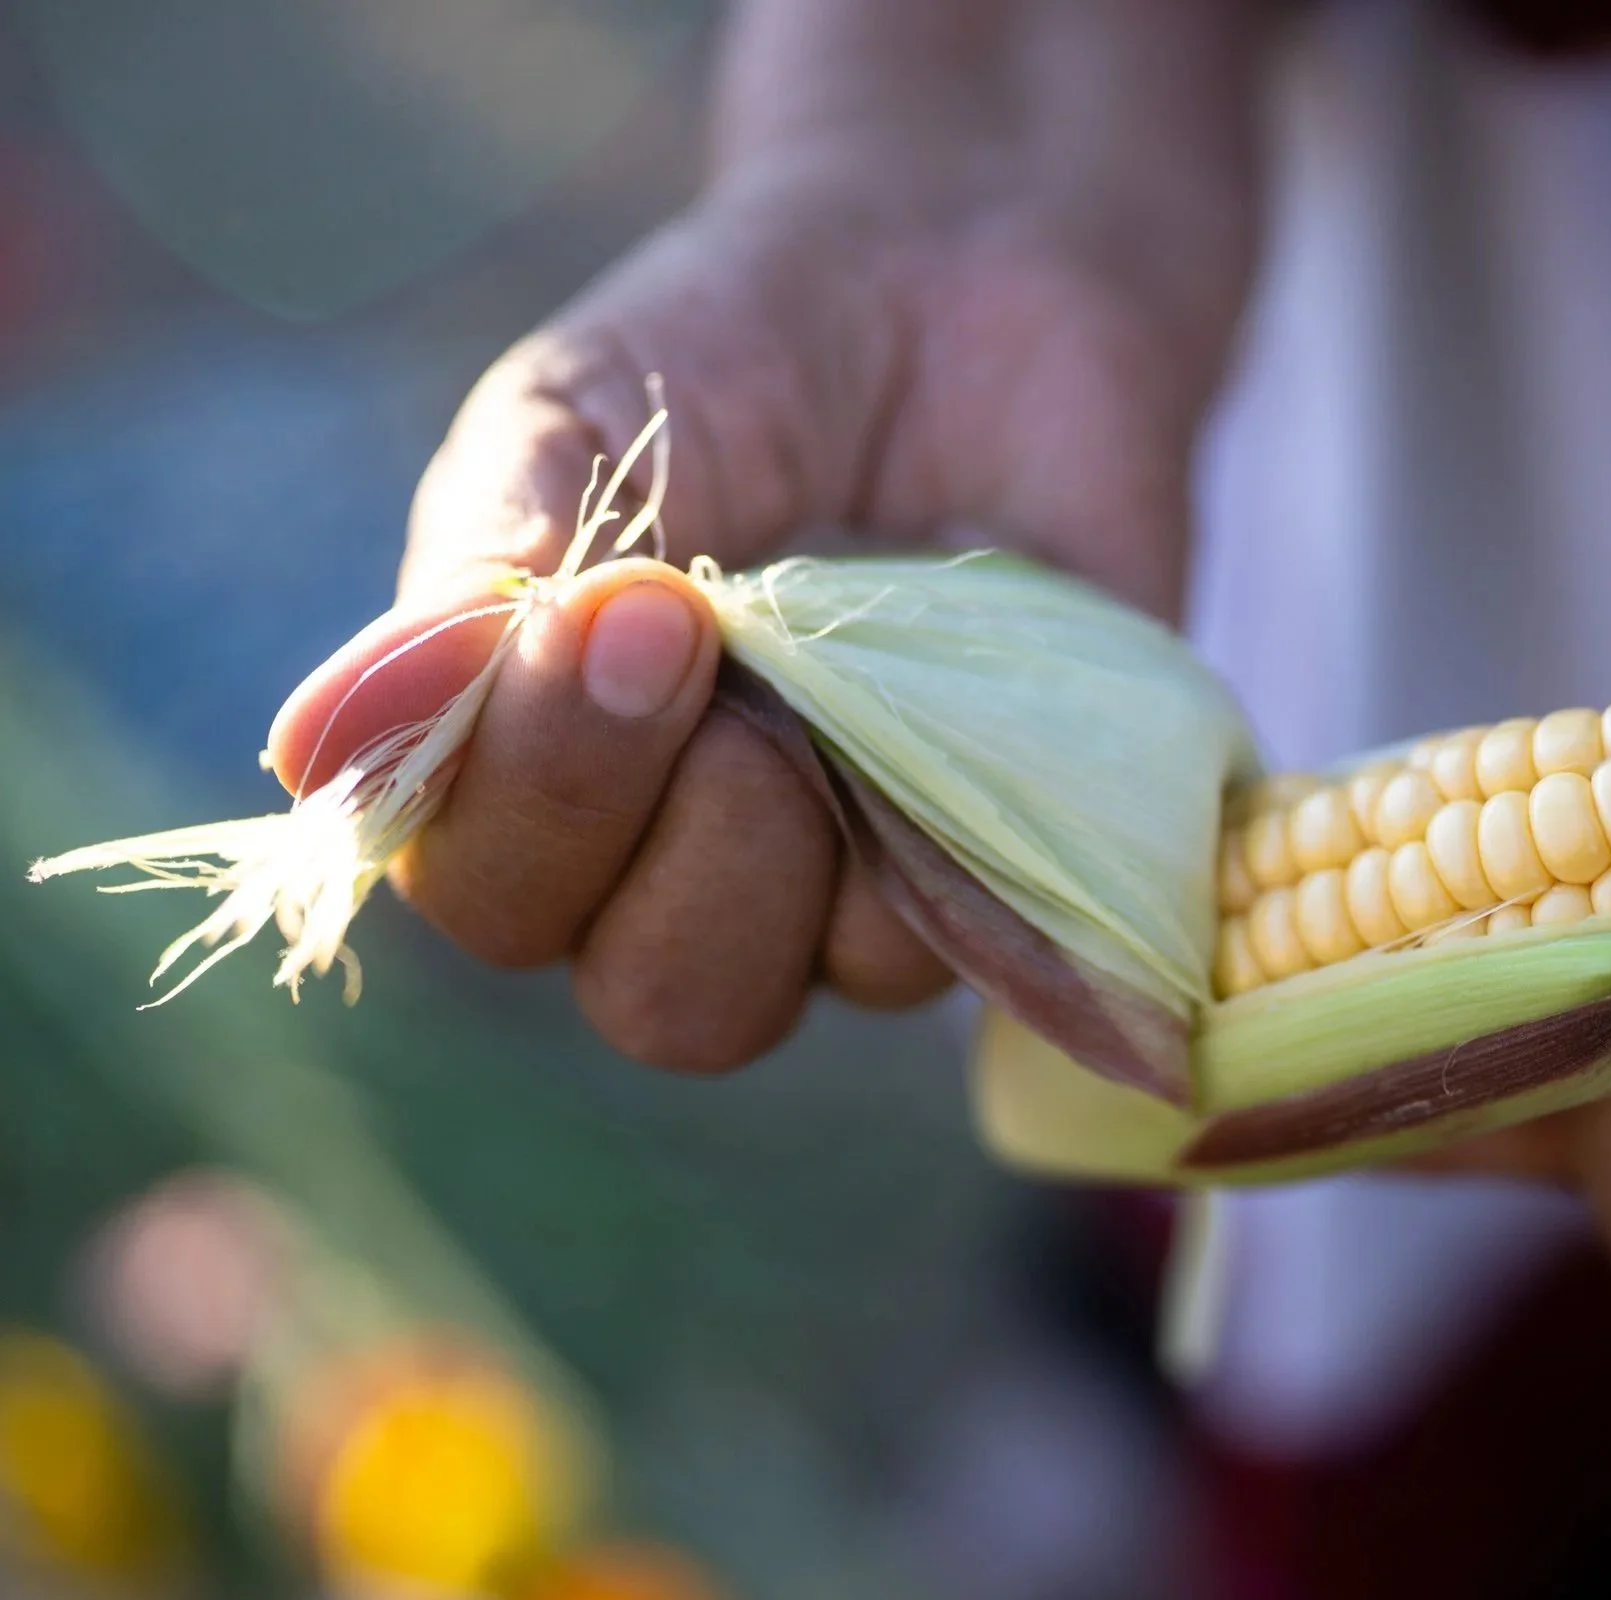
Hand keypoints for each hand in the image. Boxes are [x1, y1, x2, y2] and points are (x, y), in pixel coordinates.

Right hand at [261, 0, 1257, 1070]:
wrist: (957, 283)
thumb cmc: (730, 359)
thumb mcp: (570, 422)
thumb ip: (473, 581)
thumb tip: (309, 751)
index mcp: (544, 780)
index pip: (488, 892)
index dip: (527, 792)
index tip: (601, 605)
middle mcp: (691, 870)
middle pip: (656, 999)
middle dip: (655, 824)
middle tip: (691, 627)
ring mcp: (851, 884)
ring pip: (813, 985)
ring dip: (797, 821)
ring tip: (835, 650)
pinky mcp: (995, 864)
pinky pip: (962, 929)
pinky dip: (945, 809)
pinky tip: (954, 678)